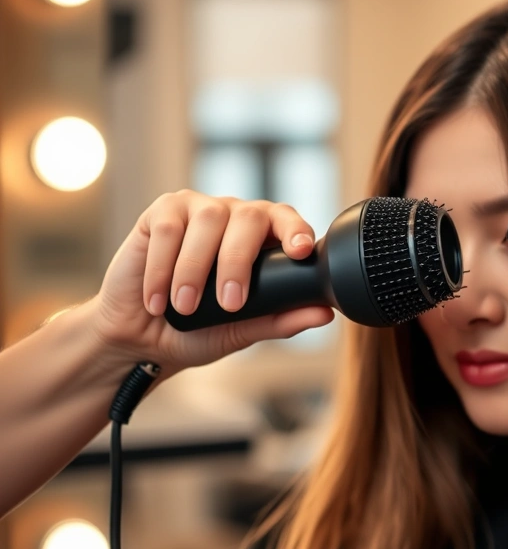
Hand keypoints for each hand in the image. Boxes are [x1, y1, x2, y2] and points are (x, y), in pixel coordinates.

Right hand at [88, 190, 334, 376]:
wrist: (141, 339)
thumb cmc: (197, 330)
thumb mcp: (242, 330)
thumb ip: (281, 320)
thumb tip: (325, 315)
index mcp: (263, 238)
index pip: (287, 220)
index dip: (295, 230)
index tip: (300, 251)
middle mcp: (235, 216)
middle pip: (248, 217)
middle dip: (239, 261)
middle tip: (229, 304)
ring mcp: (198, 209)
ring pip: (208, 221)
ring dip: (196, 269)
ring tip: (185, 307)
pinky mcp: (160, 214)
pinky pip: (167, 229)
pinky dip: (162, 267)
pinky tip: (157, 298)